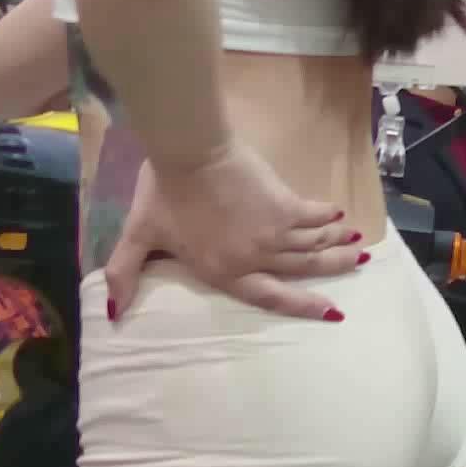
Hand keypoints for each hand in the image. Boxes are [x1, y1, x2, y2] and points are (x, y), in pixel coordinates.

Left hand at [103, 146, 360, 322]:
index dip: (303, 306)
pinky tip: (338, 214)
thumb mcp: (140, 236)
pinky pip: (314, 215)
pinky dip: (327, 216)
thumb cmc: (164, 194)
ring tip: (354, 242)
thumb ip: (125, 273)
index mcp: (225, 271)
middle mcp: (256, 257)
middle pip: (303, 270)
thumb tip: (110, 313)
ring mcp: (274, 231)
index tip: (331, 310)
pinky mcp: (285, 203)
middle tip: (355, 265)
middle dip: (331, 270)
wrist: (190, 153)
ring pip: (314, 244)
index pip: (271, 297)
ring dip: (336, 243)